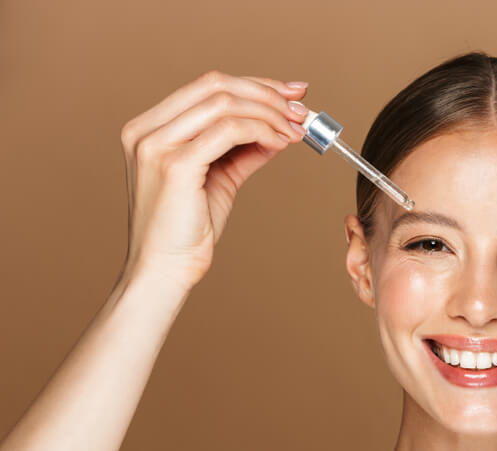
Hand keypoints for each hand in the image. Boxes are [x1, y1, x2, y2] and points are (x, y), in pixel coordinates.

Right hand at [117, 71, 310, 290]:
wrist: (164, 270)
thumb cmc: (187, 230)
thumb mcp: (219, 178)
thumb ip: (243, 149)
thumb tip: (279, 128)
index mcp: (149, 128)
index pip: (206, 86)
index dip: (255, 84)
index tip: (291, 94)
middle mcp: (146, 130)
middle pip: (215, 85)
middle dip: (266, 93)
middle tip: (300, 110)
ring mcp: (156, 145)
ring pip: (225, 103)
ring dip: (270, 114)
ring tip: (295, 132)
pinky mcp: (174, 165)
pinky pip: (229, 130)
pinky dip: (262, 131)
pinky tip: (281, 143)